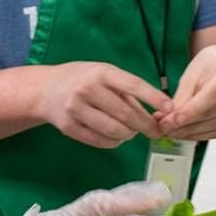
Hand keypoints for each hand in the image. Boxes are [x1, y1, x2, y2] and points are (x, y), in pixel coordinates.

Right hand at [38, 61, 171, 147]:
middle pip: (126, 114)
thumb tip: (156, 112)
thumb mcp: (104, 74)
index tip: (169, 109)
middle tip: (156, 131)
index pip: (133, 85)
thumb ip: (127, 90)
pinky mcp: (69, 127)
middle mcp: (88, 89)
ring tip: (132, 132)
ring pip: (114, 131)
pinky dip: (114, 142)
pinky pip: (100, 141)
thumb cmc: (83, 79)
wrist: (45, 90)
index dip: (154, 98)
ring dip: (129, 135)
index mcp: (101, 73)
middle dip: (146, 126)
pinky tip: (116, 136)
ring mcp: (76, 109)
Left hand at [156, 45, 215, 140]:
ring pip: (214, 127)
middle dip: (184, 124)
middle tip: (164, 127)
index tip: (171, 121)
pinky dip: (201, 135)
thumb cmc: (212, 64)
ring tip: (171, 131)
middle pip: (212, 114)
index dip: (190, 112)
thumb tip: (169, 120)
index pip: (210, 97)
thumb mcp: (193, 73)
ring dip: (190, 133)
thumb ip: (182, 97)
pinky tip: (187, 133)